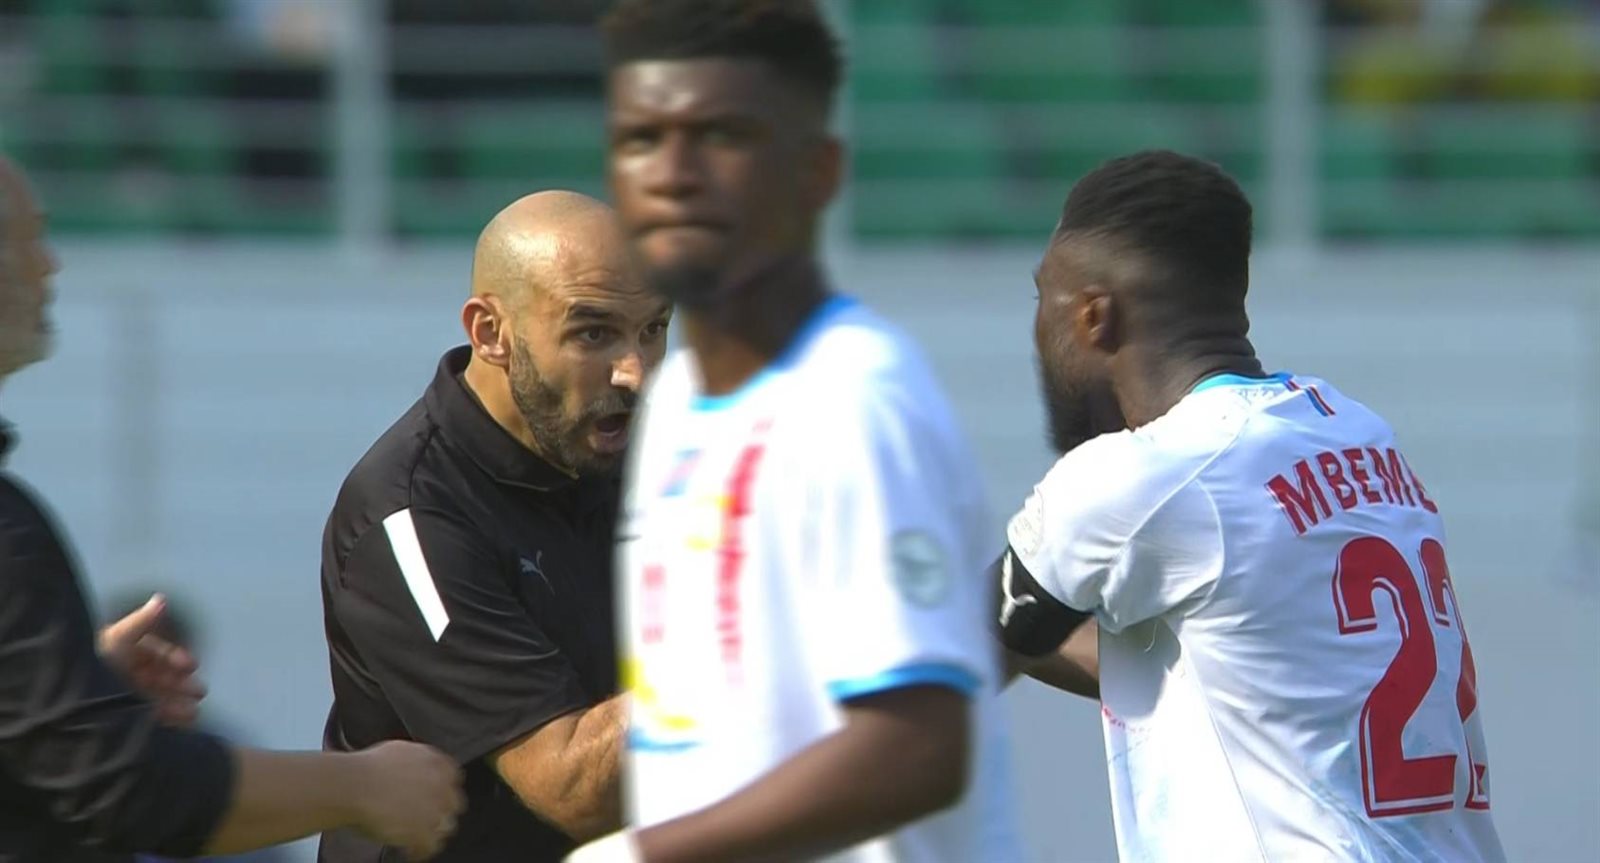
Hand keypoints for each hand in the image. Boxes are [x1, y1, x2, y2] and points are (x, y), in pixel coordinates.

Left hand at [98, 594, 205, 725]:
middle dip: (182, 684)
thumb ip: (142, 621)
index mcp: (125, 653)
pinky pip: (152, 717)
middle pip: (161, 678)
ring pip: (160, 698)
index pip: (157, 653)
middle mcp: (127, 675)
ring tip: (194, 711)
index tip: (192, 665)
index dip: (176, 659)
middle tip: (199, 691)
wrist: (73, 700)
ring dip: (179, 703)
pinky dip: (170, 719)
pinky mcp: (126, 716)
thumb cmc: (95, 664)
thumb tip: (161, 599)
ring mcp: (127, 696)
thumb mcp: (118, 638)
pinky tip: (184, 722)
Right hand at [351, 741, 465, 859]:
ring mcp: (435, 810)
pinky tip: (411, 852)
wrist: (355, 785)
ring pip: (446, 826)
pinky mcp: (424, 831)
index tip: (435, 795)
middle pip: (453, 803)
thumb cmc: (366, 767)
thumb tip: (415, 768)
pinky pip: (430, 846)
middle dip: (441, 810)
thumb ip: (416, 761)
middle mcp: (441, 785)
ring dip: (433, 831)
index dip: (442, 789)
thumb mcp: (399, 751)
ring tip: (419, 837)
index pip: (453, 777)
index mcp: (436, 763)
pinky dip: (421, 851)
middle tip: (426, 817)